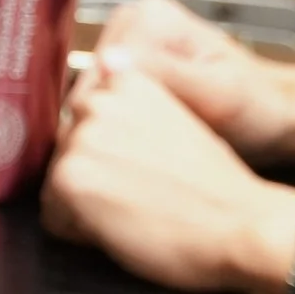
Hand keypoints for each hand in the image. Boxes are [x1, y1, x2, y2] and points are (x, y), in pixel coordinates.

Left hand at [43, 62, 294, 293]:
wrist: (240, 222)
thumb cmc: (219, 187)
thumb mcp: (179, 120)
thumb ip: (136, 97)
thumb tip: (107, 60)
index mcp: (128, 82)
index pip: (84, 120)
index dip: (109, 153)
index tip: (139, 168)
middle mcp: (99, 101)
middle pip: (68, 152)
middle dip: (93, 177)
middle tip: (142, 192)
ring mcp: (81, 138)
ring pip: (59, 184)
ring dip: (87, 204)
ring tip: (136, 209)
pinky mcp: (70, 178)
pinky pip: (54, 218)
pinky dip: (80, 232)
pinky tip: (124, 226)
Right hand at [87, 0, 294, 164]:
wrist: (277, 119)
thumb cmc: (259, 105)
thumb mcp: (218, 92)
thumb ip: (167, 74)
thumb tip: (110, 62)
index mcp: (147, 17)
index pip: (95, 73)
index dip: (104, 119)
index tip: (122, 152)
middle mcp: (132, 27)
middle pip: (89, 90)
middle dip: (108, 128)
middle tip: (137, 159)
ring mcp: (128, 53)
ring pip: (93, 106)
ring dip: (110, 135)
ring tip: (141, 158)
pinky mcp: (130, 79)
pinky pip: (106, 111)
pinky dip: (119, 135)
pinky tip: (140, 154)